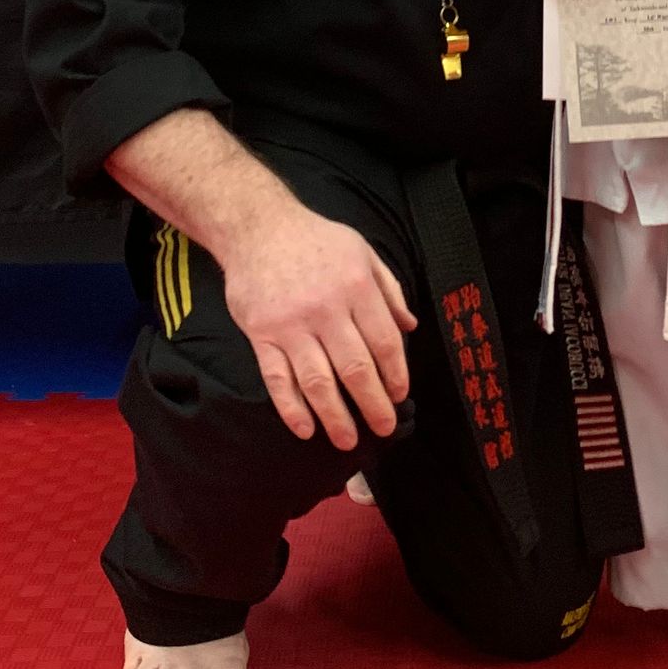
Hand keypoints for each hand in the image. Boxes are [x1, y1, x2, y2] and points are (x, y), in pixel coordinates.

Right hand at [220, 189, 417, 450]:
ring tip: (347, 440)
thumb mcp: (362, 252)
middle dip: (372, 404)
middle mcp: (326, 308)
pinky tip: (305, 428)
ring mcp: (291, 324)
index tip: (400, 395)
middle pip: (355, 367)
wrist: (258, 227)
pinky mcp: (261, 335)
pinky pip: (277, 379)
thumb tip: (410, 328)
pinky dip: (291, 408)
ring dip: (335, 416)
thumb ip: (389, 290)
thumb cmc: (316, 240)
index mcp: (356, 287)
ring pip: (317, 381)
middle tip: (383, 428)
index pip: (383, 341)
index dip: (395, 374)